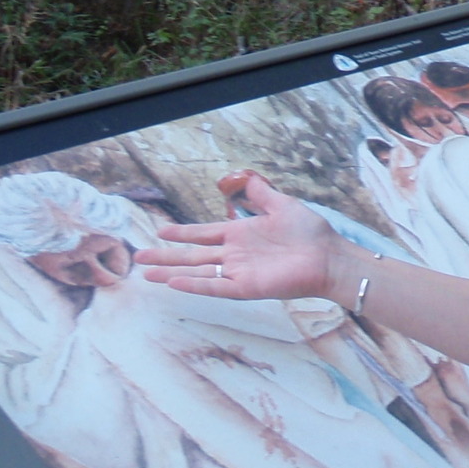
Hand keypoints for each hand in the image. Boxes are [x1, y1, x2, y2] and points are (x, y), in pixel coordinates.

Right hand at [136, 171, 340, 301]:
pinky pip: (214, 287)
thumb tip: (246, 179)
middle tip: (140, 259)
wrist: (328, 256)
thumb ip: (261, 195)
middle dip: (166, 257)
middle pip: (192, 256)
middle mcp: (234, 255)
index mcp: (240, 235)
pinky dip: (194, 286)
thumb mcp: (282, 205)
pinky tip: (173, 283)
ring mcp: (238, 272)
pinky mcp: (246, 287)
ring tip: (146, 275)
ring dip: (172, 273)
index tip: (160, 231)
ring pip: (197, 272)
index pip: (203, 234)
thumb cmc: (310, 232)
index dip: (182, 233)